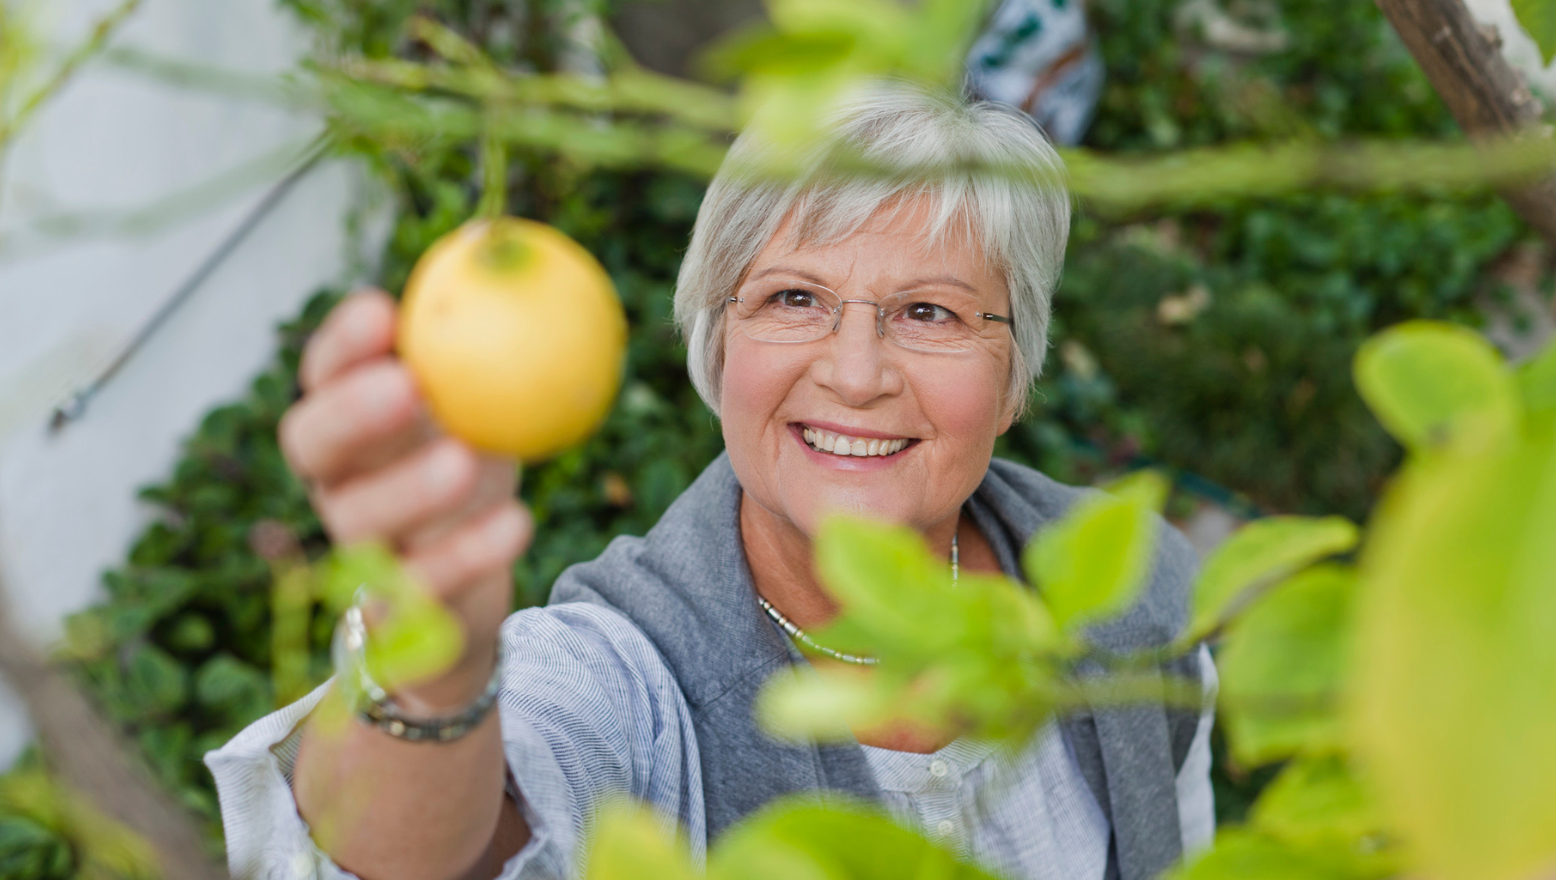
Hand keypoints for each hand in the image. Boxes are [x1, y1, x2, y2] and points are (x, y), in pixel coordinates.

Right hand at [279, 290, 530, 711]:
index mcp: (345, 418)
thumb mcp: (484, 395)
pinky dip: (469, 554)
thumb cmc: (475, 454)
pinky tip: (518, 520)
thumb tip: (495, 242)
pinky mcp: (394, 614)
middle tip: (409, 386)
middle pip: (312, 445)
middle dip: (352, 412)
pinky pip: (423, 587)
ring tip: (464, 458)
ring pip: (360, 521)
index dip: (342, 345)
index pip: (321, 373)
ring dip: (409, 488)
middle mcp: (336, 481)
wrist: (483, 569)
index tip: (384, 312)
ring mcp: (357, 549)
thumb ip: (481, 334)